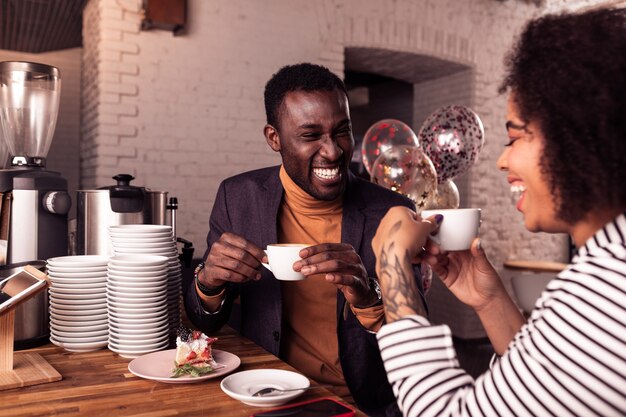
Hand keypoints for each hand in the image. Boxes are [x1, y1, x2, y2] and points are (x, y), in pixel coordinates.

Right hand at [199, 232, 265, 287]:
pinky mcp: (212, 270)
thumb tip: (264, 257)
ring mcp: (214, 258)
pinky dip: (241, 278)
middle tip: (260, 268)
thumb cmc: (227, 258)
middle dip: (254, 263)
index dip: (257, 252)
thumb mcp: (235, 250)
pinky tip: (246, 278)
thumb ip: (248, 251)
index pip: (245, 243)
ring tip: (256, 275)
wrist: (211, 270)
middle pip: (242, 255)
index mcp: (226, 237)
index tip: (265, 259)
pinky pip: (231, 275)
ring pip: (237, 266)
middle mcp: (218, 246)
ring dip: (249, 272)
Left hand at [293, 243, 375, 307]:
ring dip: (318, 268)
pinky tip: (327, 278)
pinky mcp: (359, 282)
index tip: (300, 255)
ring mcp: (357, 269)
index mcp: (346, 249)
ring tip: (305, 272)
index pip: (327, 246)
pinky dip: (337, 277)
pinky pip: (348, 279)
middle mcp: (353, 256)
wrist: (362, 292)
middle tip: (298, 266)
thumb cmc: (345, 276)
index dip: (313, 249)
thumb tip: (301, 260)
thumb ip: (322, 261)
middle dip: (311, 260)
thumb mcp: (334, 266)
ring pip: (336, 264)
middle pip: (329, 255)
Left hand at [372, 206, 439, 320]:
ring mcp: (381, 239)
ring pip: (406, 243)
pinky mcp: (380, 253)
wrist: (393, 260)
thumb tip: (437, 217)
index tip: (435, 236)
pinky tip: (420, 264)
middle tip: (437, 250)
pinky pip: (400, 253)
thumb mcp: (426, 229)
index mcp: (395, 211)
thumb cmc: (410, 239)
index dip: (428, 227)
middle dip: (426, 241)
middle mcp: (385, 223)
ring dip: (421, 250)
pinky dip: (410, 257)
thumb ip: (432, 223)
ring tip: (432, 260)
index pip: (416, 216)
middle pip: (411, 231)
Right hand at [422, 239, 505, 311]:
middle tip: (433, 246)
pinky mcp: (446, 277)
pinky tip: (431, 262)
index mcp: (466, 250)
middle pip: (442, 247)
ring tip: (432, 255)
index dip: (445, 236)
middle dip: (435, 245)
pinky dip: (432, 265)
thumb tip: (476, 241)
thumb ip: (479, 254)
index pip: (453, 239)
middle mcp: (456, 257)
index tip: (439, 233)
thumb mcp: (485, 266)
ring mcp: (450, 266)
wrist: (487, 300)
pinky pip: (437, 269)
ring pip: (437, 257)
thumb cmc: (490, 281)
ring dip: (432, 254)